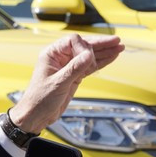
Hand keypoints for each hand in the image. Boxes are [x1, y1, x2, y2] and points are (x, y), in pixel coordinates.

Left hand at [9, 34, 123, 132]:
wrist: (36, 115)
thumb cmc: (39, 99)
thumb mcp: (58, 83)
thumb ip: (74, 68)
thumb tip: (89, 55)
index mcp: (52, 54)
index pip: (73, 41)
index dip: (84, 47)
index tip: (89, 59)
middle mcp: (60, 57)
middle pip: (83, 46)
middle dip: (100, 44)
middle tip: (116, 41)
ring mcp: (68, 67)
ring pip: (89, 56)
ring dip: (104, 52)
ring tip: (119, 47)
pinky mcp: (74, 76)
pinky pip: (90, 66)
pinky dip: (101, 62)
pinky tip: (111, 57)